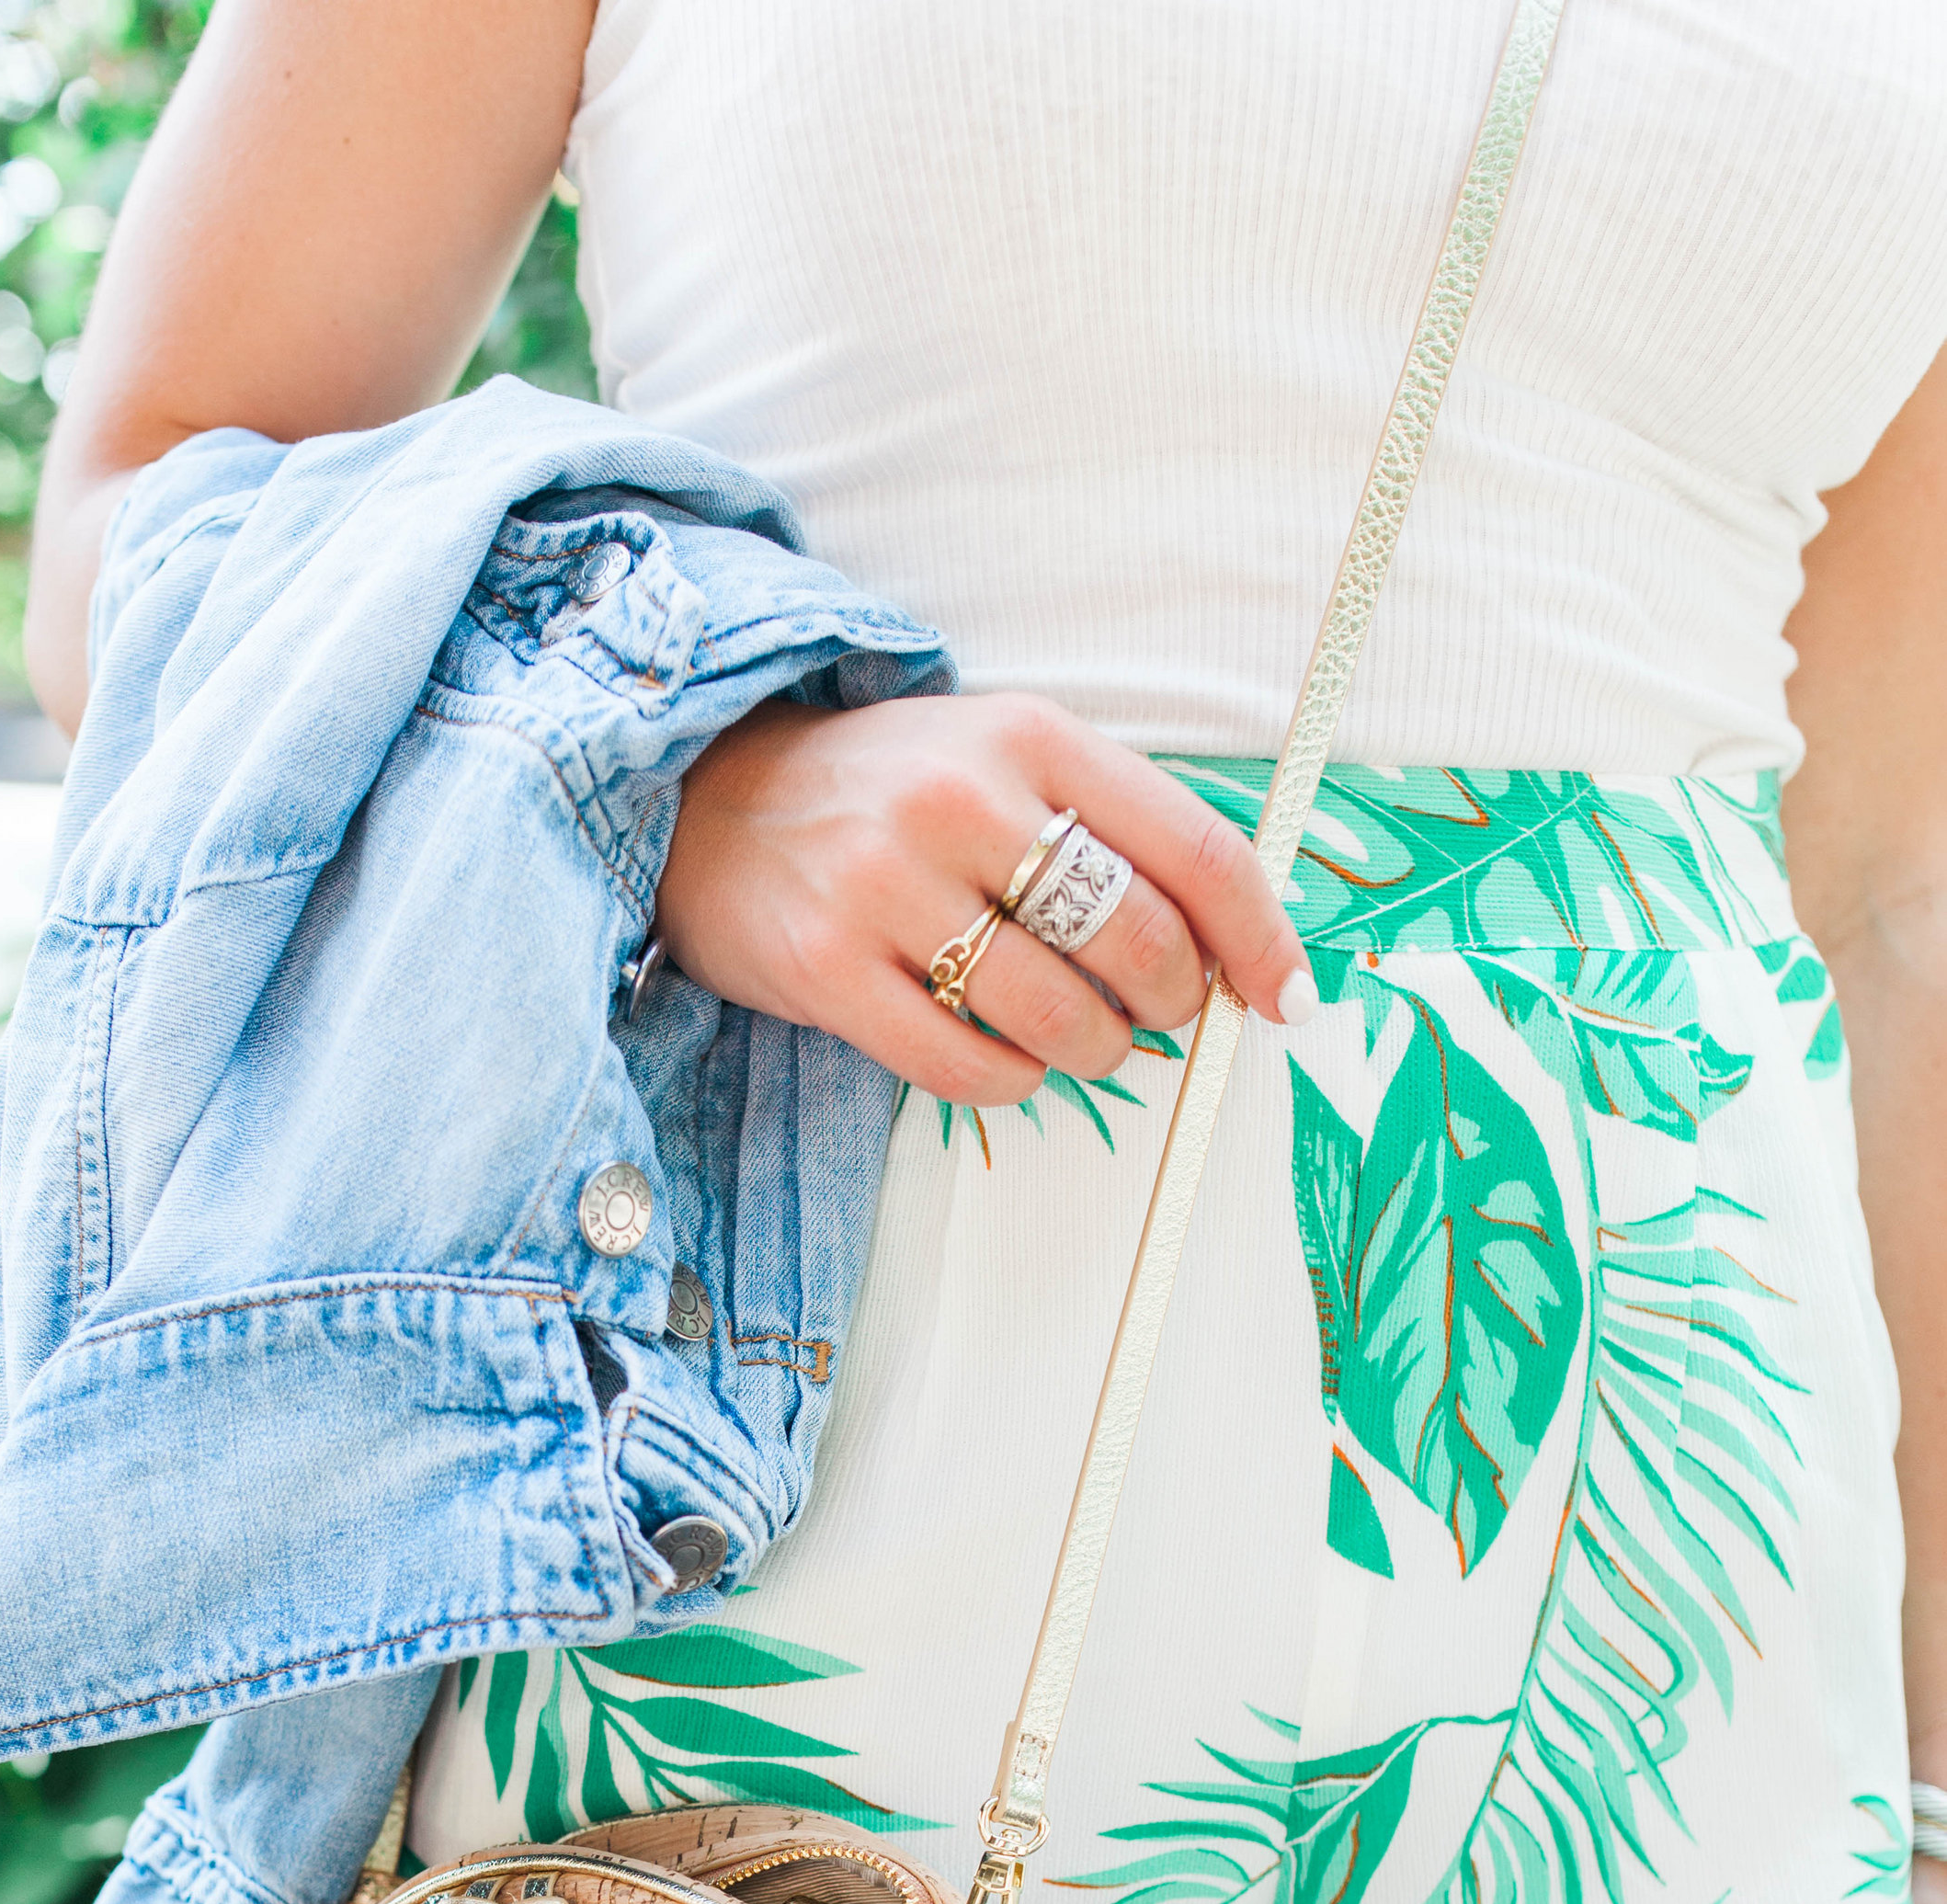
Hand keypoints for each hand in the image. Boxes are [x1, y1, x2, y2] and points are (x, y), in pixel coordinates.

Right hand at [655, 691, 1316, 1103]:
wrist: (706, 798)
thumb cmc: (882, 792)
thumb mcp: (999, 758)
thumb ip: (1105, 826)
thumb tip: (1228, 941)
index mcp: (1028, 735)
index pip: (1192, 846)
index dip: (1259, 936)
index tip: (1286, 995)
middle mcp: (960, 800)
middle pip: (1137, 941)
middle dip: (1174, 1002)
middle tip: (1160, 1014)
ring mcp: (887, 887)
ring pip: (1060, 1017)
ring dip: (1096, 1051)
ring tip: (1082, 1038)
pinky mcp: (828, 969)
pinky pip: (969, 1068)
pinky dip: (1012, 1080)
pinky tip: (1006, 1054)